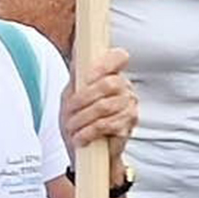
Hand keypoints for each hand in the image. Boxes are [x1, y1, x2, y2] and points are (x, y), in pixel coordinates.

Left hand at [62, 47, 137, 166]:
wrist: (85, 147)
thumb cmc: (79, 118)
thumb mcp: (72, 93)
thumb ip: (77, 75)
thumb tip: (77, 50)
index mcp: (113, 74)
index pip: (119, 56)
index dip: (103, 64)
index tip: (87, 77)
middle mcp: (125, 88)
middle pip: (108, 84)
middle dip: (83, 98)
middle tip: (69, 110)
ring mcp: (129, 107)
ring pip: (105, 106)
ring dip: (83, 118)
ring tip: (72, 127)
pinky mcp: (127, 127)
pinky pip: (107, 125)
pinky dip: (89, 131)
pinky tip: (80, 137)